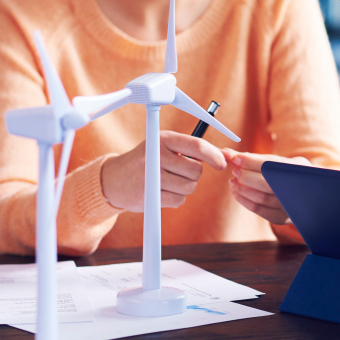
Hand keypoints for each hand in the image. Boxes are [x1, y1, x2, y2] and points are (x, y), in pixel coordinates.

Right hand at [100, 131, 225, 210]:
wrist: (114, 180)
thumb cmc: (147, 161)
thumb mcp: (164, 146)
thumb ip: (191, 149)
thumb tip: (224, 155)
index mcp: (163, 139)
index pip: (197, 146)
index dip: (214, 156)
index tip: (222, 163)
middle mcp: (156, 156)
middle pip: (196, 171)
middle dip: (194, 174)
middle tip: (179, 172)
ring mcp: (152, 177)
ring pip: (189, 187)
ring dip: (185, 187)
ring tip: (168, 181)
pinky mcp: (150, 197)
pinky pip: (179, 200)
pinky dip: (175, 198)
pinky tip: (161, 191)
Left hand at [223, 150, 306, 224]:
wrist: (310, 194)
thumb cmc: (288, 173)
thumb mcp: (279, 162)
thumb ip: (254, 158)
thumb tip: (227, 153)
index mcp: (297, 170)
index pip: (269, 164)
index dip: (249, 161)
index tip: (234, 157)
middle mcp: (294, 189)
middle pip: (265, 183)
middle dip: (245, 176)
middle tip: (234, 170)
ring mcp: (288, 206)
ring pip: (260, 198)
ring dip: (242, 189)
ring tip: (233, 181)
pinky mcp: (281, 218)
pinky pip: (259, 210)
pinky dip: (244, 201)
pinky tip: (237, 192)